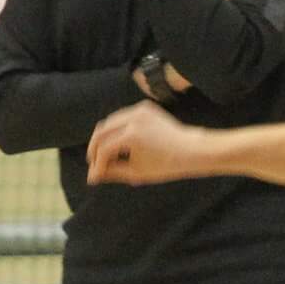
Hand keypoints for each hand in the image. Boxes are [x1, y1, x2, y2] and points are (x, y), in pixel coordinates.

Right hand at [87, 101, 207, 184]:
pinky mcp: (144, 107)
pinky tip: (119, 143)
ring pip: (110, 121)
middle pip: (101, 131)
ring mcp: (139, 109)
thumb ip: (112, 172)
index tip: (94, 175)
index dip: (97, 164)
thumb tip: (93, 176)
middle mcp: (133, 119)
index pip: (104, 149)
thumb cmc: (166, 165)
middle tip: (94, 162)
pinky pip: (123, 116)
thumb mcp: (136, 173)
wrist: (191, 150)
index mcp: (131, 136)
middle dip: (95, 148)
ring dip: (104, 137)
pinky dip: (117, 128)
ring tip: (105, 155)